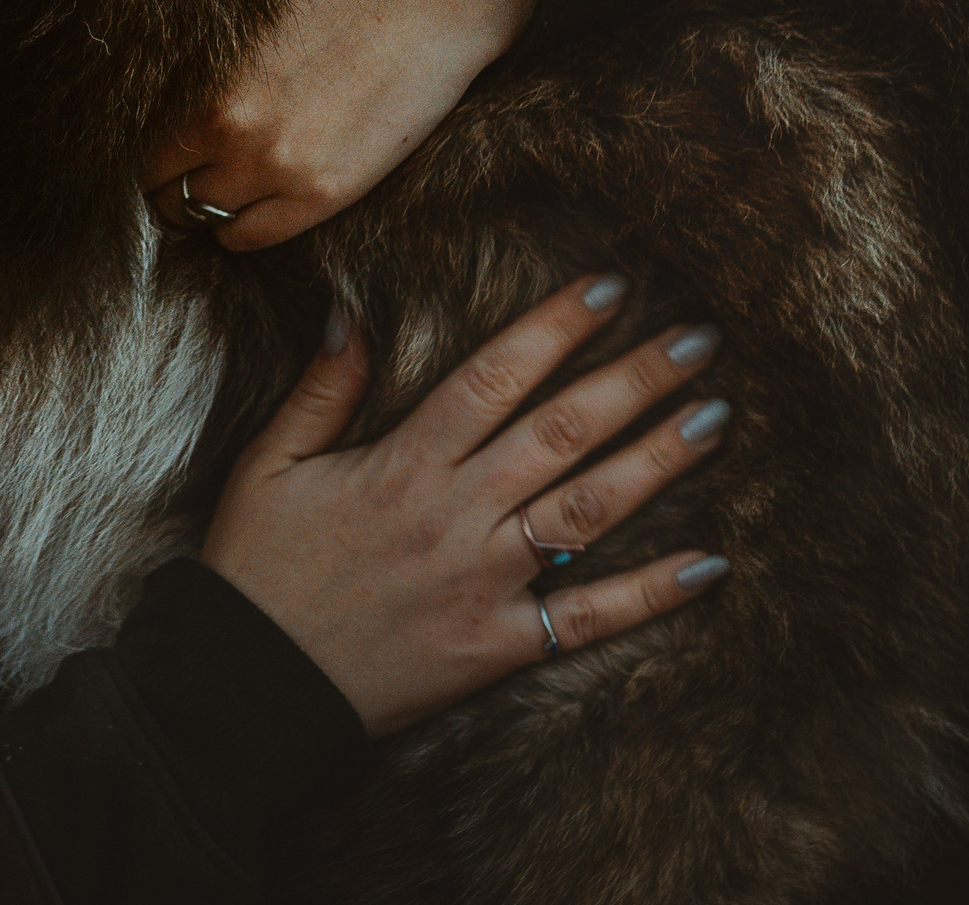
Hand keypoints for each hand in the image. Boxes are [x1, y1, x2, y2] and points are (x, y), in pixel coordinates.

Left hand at [146, 0, 541, 249]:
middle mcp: (228, 126)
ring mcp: (277, 164)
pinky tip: (246, 207)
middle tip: (182, 166)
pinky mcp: (326, 191)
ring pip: (200, 215)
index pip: (137, 137)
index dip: (145, 140)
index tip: (158, 138)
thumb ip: (194, 30)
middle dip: (168, 176)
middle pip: (161, 184)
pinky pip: (250, 238)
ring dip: (201, 205)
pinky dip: (238, 229)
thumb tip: (137, 34)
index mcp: (200, 70)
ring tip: (214, 186)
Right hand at [200, 273, 731, 737]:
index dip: (554, 327)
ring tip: (716, 417)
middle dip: (634, 380)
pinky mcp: (497, 645)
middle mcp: (454, 515)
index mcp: (402, 464)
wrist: (252, 681)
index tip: (609, 287)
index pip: (493, 378)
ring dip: (658, 462)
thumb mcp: (268, 464)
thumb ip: (321, 390)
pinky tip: (711, 563)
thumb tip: (353, 313)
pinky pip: (587, 619)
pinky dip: (652, 593)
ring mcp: (483, 582)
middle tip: (698, 339)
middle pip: (560, 432)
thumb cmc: (257, 566)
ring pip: (587, 512)